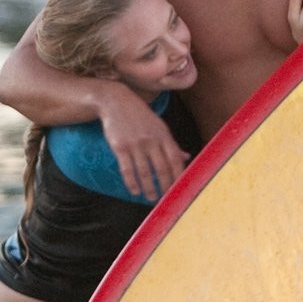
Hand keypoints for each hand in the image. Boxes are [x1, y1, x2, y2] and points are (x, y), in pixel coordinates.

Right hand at [98, 85, 189, 200]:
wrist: (116, 101)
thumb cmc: (140, 116)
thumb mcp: (159, 126)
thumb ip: (171, 143)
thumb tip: (186, 156)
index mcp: (163, 135)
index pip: (175, 159)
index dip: (179, 175)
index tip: (182, 188)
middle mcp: (151, 140)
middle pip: (161, 168)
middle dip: (165, 186)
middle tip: (167, 199)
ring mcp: (135, 144)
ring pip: (144, 171)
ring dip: (149, 187)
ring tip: (151, 197)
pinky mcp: (120, 147)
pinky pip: (127, 169)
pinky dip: (131, 182)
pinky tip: (134, 191)